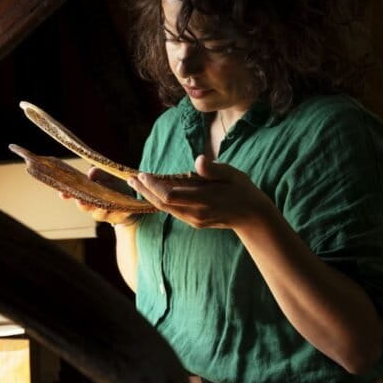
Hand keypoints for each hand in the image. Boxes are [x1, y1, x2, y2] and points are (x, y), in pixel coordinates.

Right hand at [59, 167, 136, 225]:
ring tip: (102, 206)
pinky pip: (118, 215)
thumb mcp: (107, 176)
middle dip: (82, 204)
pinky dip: (120, 212)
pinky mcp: (119, 217)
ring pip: (99, 213)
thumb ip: (99, 173)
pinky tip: (122, 210)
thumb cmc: (115, 186)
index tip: (62, 194)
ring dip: (100, 209)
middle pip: (84, 207)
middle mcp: (94, 206)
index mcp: (88, 195)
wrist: (131, 202)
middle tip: (80, 201)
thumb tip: (91, 174)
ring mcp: (105, 213)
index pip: (74, 195)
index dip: (67, 195)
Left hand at [127, 154, 273, 229]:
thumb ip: (214, 169)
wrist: (252, 216)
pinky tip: (152, 191)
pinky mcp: (193, 221)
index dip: (154, 186)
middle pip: (162, 203)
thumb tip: (199, 160)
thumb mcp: (232, 175)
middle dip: (144, 190)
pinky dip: (159, 200)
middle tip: (130, 177)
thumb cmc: (242, 190)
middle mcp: (195, 213)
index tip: (143, 174)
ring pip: (165, 208)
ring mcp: (193, 220)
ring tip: (136, 182)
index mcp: (204, 200)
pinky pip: (171, 210)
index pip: (170, 195)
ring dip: (149, 195)